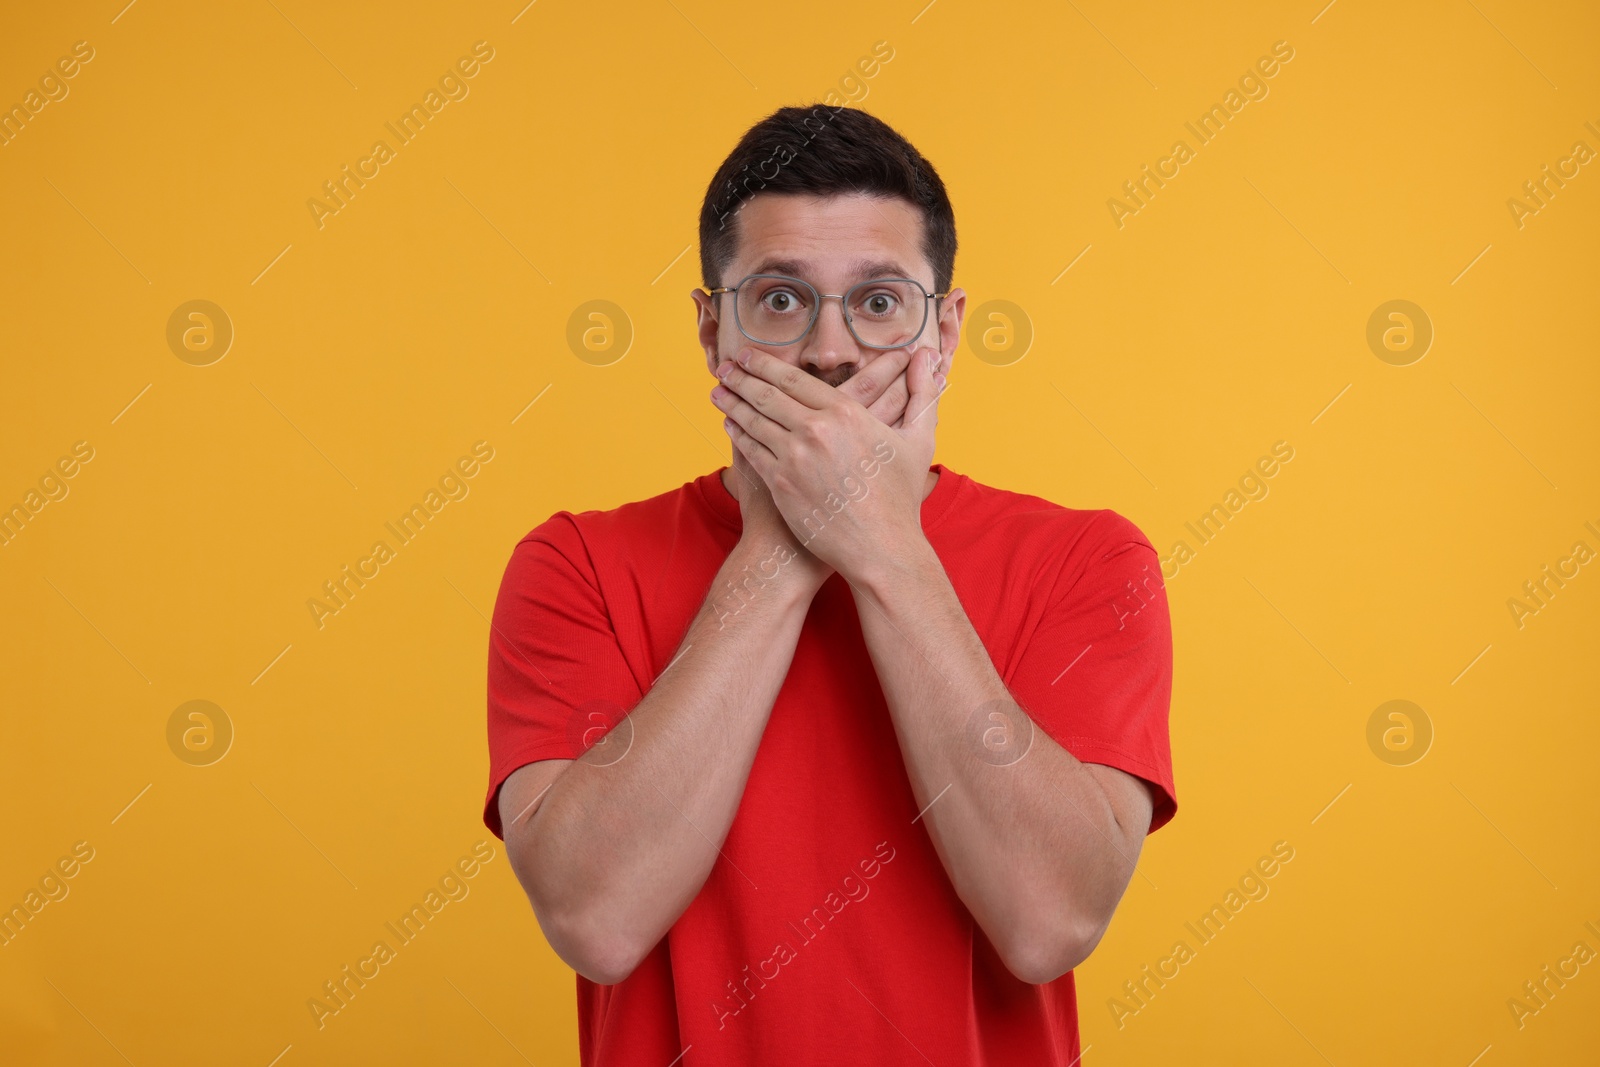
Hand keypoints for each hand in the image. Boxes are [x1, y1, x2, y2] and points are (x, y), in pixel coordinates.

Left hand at [712, 345, 947, 586]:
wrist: (880, 549)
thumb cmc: (901, 497)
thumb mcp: (918, 440)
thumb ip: (921, 393)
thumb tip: (926, 356)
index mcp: (846, 413)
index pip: (795, 379)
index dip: (767, 365)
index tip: (750, 356)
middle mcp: (816, 431)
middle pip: (768, 395)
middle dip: (742, 378)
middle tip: (725, 367)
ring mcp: (794, 458)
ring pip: (754, 421)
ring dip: (731, 403)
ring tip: (718, 391)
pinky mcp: (781, 485)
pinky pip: (752, 451)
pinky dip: (738, 434)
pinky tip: (730, 425)